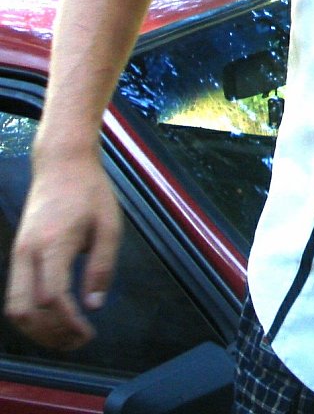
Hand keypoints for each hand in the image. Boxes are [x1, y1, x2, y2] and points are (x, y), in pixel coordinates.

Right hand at [4, 153, 121, 349]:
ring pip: (14, 308)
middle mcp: (28, 251)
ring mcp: (18, 252)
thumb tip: (94, 305)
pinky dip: (30, 315)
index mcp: (54, 243)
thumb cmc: (90, 191)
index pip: (52, 296)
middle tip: (79, 340)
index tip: (89, 331)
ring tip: (66, 336)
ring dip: (37, 330)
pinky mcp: (17, 253)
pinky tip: (54, 318)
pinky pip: (15, 294)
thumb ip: (101, 267)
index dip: (68, 322)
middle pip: (26, 311)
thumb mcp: (109, 225)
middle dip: (51, 334)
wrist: (62, 163)